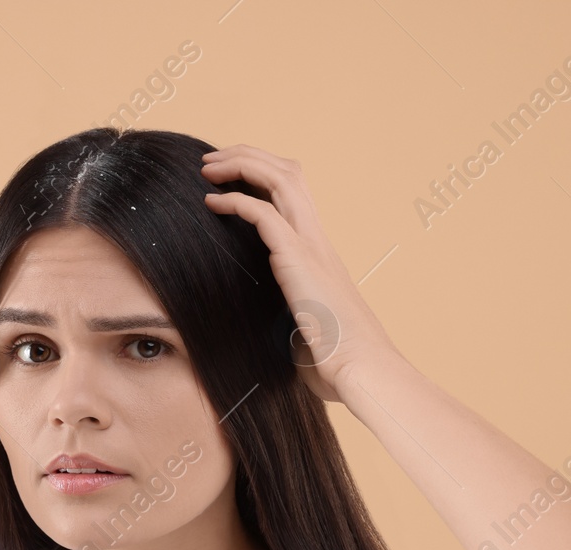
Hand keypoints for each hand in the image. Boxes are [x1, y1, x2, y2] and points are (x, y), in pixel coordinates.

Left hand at [201, 144, 397, 404]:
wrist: (362, 372)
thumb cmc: (336, 362)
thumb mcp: (303, 329)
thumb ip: (288, 316)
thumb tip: (272, 331)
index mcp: (319, 254)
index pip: (294, 194)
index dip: (262, 176)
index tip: (228, 180)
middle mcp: (318, 241)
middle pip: (288, 173)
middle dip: (249, 157)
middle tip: (211, 161)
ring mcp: (311, 247)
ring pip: (281, 179)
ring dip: (242, 165)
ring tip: (208, 167)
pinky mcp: (298, 260)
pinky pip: (263, 213)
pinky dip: (235, 199)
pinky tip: (211, 201)